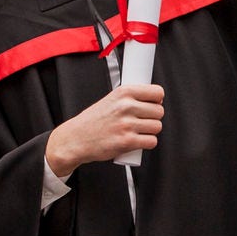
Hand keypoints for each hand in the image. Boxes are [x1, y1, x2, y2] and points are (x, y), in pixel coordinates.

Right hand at [46, 84, 163, 176]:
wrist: (77, 138)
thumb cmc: (93, 120)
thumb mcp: (110, 99)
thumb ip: (130, 98)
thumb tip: (154, 99)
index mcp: (124, 92)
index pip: (157, 92)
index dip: (157, 100)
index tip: (154, 104)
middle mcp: (126, 106)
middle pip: (159, 111)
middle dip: (153, 117)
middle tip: (142, 120)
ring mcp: (127, 124)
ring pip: (157, 127)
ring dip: (151, 131)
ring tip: (138, 131)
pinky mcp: (127, 142)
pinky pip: (151, 142)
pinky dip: (147, 143)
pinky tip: (138, 141)